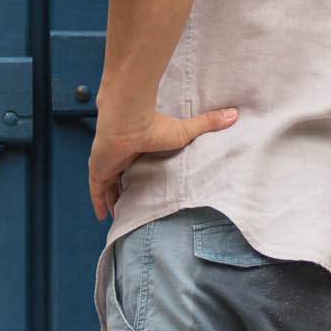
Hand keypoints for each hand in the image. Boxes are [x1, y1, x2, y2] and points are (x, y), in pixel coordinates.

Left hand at [88, 103, 237, 220]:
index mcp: (138, 148)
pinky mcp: (98, 171)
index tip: (144, 186)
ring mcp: (108, 164)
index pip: (137, 164)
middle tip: (129, 205)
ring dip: (112, 199)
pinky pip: (97, 191)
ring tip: (118, 215)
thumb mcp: (185, 131)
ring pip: (108, 186)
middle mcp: (121, 156)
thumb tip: (234, 114)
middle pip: (121, 177)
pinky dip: (99, 203)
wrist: (128, 120)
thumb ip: (207, 124)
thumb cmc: (154, 124)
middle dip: (123, 190)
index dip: (139, 175)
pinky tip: (102, 216)